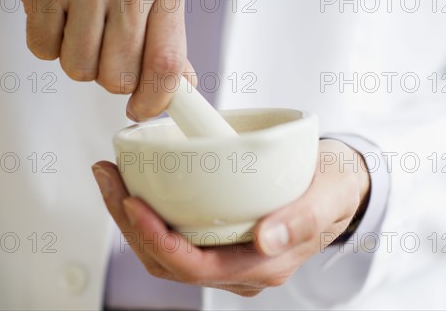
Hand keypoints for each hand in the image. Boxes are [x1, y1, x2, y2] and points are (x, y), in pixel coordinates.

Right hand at [0, 0, 194, 119]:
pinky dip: (44, 41)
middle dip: (104, 73)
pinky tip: (52, 12)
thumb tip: (183, 88)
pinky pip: (44, 50)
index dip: (153, 100)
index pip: (168, 65)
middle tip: (97, 41)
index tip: (140, 109)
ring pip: (80, 70)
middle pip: (120, 78)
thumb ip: (165, 43)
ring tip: (74, 21)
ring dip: (72, 56)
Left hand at [91, 139, 370, 296]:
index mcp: (263, 264)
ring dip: (130, 219)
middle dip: (129, 226)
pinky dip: (148, 212)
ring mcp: (226, 253)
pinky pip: (173, 235)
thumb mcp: (328, 196)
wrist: (337, 184)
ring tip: (111, 177)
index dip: (156, 240)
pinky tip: (135, 183)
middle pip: (168, 262)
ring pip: (164, 251)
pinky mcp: (219, 235)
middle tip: (108, 178)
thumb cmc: (333, 188)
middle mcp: (239, 266)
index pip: (196, 267)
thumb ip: (301, 220)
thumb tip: (265, 238)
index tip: (131, 202)